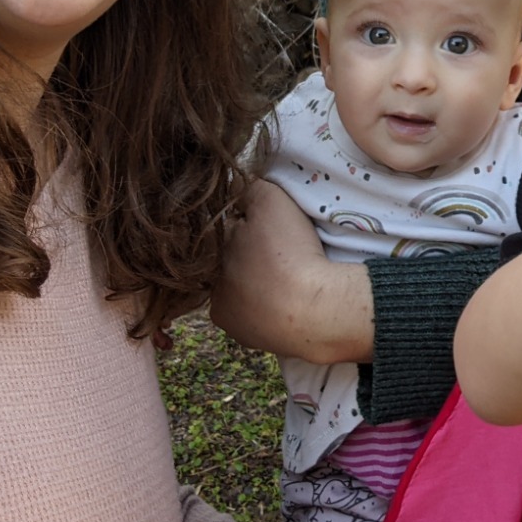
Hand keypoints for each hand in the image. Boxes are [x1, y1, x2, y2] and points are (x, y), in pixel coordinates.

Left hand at [210, 177, 374, 360]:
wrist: (311, 310)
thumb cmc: (289, 253)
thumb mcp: (271, 202)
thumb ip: (249, 188)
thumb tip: (236, 184)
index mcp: (213, 248)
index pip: (228, 226)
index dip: (251, 222)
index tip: (274, 226)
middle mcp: (210, 281)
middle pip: (232, 258)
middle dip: (249, 253)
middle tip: (281, 251)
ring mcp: (225, 313)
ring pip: (240, 289)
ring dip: (255, 282)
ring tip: (285, 278)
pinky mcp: (242, 337)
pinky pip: (251, 316)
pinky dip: (263, 308)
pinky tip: (282, 301)